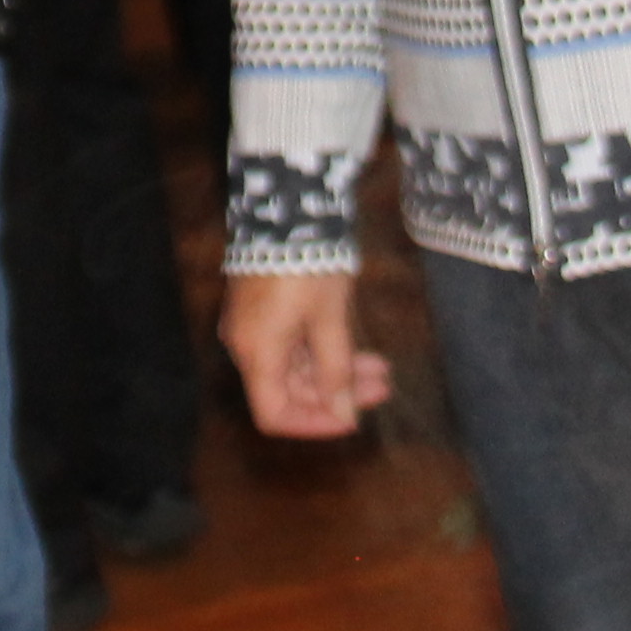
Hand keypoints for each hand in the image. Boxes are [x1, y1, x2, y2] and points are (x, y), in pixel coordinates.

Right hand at [223, 270, 391, 438]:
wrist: (287, 206)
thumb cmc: (309, 267)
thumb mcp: (329, 321)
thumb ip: (336, 371)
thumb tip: (345, 415)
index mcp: (257, 354)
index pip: (275, 414)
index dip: (314, 423)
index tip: (353, 418)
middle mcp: (247, 345)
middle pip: (290, 389)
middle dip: (338, 392)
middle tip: (383, 386)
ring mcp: (254, 323)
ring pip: (296, 364)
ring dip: (338, 369)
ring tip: (382, 367)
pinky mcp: (264, 305)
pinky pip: (292, 341)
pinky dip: (324, 348)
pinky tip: (360, 346)